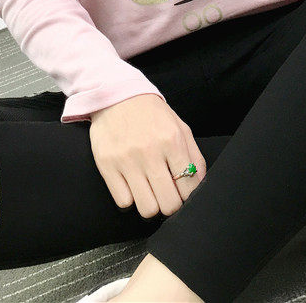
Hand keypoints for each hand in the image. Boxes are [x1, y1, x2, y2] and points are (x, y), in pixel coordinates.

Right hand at [89, 93, 207, 217]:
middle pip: (169, 204)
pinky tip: (132, 185)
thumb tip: (199, 185)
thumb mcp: (180, 127)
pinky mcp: (106, 165)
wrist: (116, 96)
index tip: (182, 192)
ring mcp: (127, 160)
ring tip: (149, 192)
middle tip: (166, 195)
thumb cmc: (152, 114)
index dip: (188, 196)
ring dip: (151, 205)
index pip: (189, 188)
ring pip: (147, 209)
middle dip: (171, 204)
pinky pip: (123, 201)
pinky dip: (130, 198)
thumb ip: (194, 156)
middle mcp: (150, 152)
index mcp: (172, 141)